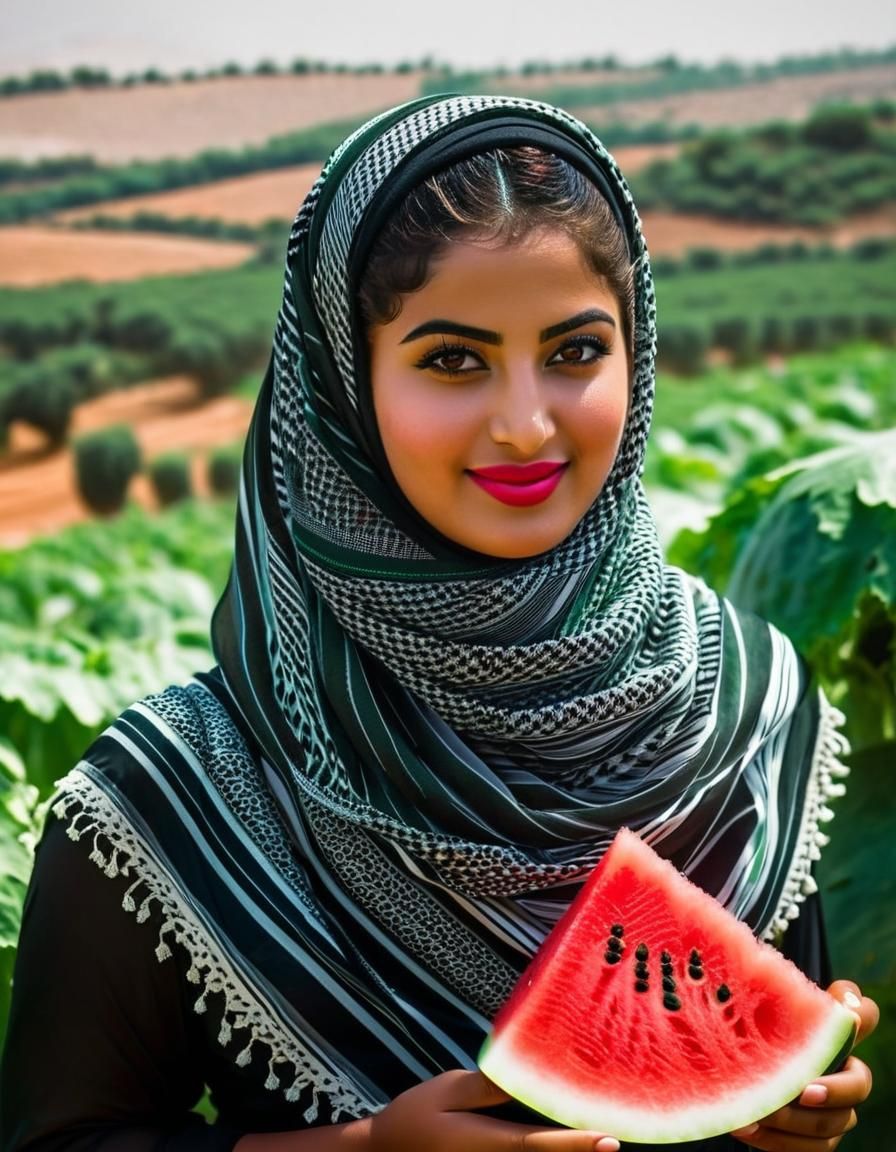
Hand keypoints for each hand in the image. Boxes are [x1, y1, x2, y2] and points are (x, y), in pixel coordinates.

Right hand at [366, 1069, 619, 1151]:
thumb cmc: (415, 1116)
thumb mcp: (447, 1090)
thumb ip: (487, 1087)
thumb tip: (525, 1072)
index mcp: (481, 1142)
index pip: (535, 1144)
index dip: (574, 1144)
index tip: (609, 1140)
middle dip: (580, 1148)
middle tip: (619, 1132)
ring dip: (566, 1148)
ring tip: (601, 1130)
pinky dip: (547, 1148)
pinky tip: (566, 1134)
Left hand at [731, 981, 878, 1149]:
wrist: (735, 1067)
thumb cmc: (756, 1029)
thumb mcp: (766, 1006)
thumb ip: (791, 994)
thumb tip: (825, 994)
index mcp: (835, 1034)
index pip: (865, 1016)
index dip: (861, 1017)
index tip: (846, 1021)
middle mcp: (843, 1072)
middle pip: (859, 1085)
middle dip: (834, 1090)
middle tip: (803, 1091)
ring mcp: (834, 1110)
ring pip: (831, 1123)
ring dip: (793, 1121)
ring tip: (757, 1112)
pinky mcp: (815, 1138)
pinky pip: (806, 1147)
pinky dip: (775, 1140)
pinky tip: (746, 1128)